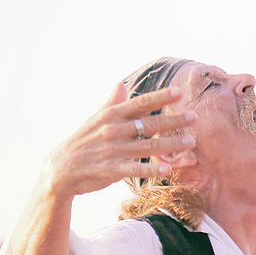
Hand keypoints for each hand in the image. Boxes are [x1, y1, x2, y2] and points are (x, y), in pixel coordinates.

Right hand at [44, 82, 196, 199]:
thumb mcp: (95, 120)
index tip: (179, 93)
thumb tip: (121, 84)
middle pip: (148, 124)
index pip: (140, 103)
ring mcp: (112, 150)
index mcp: (110, 115)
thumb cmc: (83, 142)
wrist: (60, 169)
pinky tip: (168, 168)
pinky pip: (135, 169)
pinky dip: (151, 169)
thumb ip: (112, 103)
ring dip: (170, 144)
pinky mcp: (111, 170)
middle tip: (194, 117)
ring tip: (191, 141)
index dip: (160, 97)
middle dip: (173, 120)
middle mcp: (112, 130)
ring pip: (146, 146)